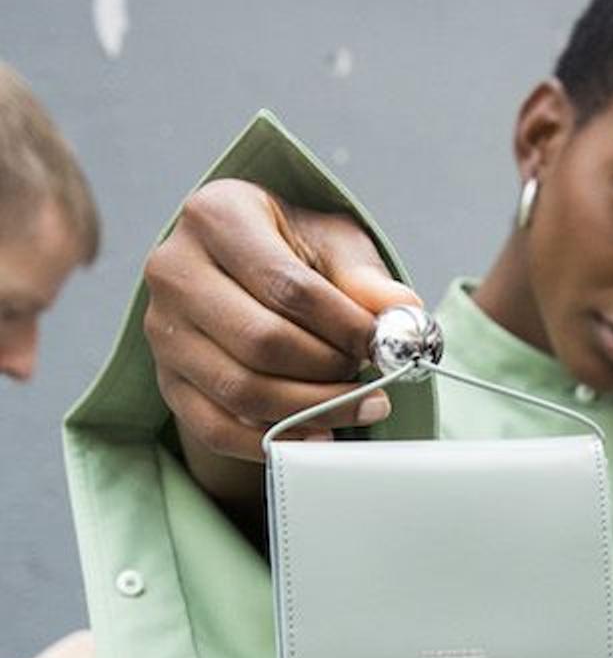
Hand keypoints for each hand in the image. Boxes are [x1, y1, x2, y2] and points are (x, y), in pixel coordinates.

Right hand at [144, 178, 423, 462]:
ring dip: (312, 409)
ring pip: (241, 391)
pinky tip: (320, 434)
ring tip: (360, 406)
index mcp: (216, 216)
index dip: (344, 326)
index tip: (382, 346)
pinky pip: (217, 429)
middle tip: (372, 380)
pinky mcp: (167, 381)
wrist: (239, 271)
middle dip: (328, 371)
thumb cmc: (290, 250)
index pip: (287, 287)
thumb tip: (404, 311)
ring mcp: (162, 331)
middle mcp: (174, 270)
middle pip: (261, 343)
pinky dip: (274, 441)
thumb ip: (365, 277)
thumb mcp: (332, 243)